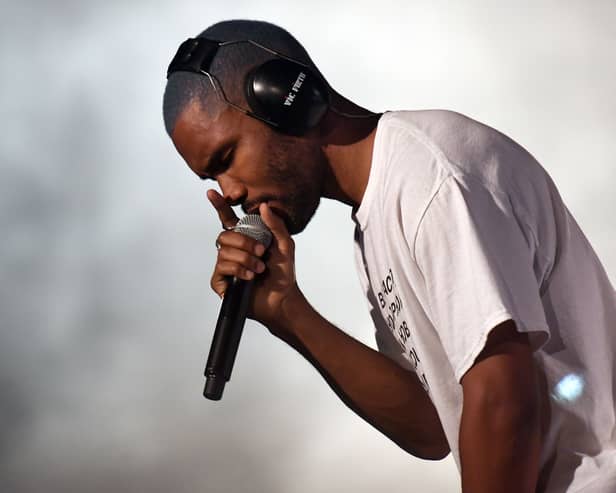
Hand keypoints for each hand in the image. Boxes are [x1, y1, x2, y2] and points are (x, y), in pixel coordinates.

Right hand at [208, 189, 301, 330]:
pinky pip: (222, 268)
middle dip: (245, 243)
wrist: (282, 298)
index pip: (227, 219)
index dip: (219, 205)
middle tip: (262, 253)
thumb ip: (275, 224)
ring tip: (259, 269)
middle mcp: (232, 250)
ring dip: (246, 260)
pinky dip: (238, 271)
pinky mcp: (221, 282)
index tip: (211, 192)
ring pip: (224, 252)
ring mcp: (225, 266)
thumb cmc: (283, 272)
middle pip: (224, 236)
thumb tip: (262, 206)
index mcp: (245, 238)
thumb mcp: (285, 244)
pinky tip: (249, 277)